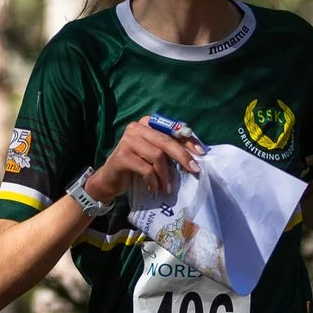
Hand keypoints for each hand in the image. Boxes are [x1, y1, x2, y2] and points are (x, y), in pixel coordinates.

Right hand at [85, 120, 202, 205]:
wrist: (111, 179)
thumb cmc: (137, 165)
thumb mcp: (155, 154)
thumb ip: (170, 149)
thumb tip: (195, 155)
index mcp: (147, 123)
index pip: (171, 129)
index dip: (187, 140)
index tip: (201, 153)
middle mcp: (136, 128)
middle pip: (165, 141)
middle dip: (182, 156)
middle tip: (194, 170)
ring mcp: (127, 141)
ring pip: (157, 155)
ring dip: (166, 174)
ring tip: (168, 188)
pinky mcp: (122, 156)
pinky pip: (145, 169)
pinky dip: (153, 181)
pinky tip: (155, 189)